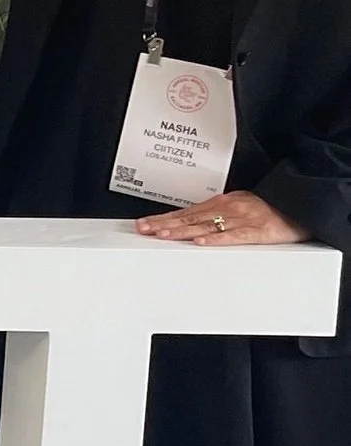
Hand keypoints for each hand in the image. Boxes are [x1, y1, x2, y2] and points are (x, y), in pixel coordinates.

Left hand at [135, 191, 306, 245]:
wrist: (301, 204)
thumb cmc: (269, 209)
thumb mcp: (239, 208)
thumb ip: (216, 216)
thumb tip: (191, 225)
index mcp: (221, 203)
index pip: (186, 212)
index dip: (163, 219)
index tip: (143, 224)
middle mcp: (228, 208)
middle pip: (190, 218)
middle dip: (164, 224)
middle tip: (143, 230)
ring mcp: (243, 219)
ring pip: (207, 226)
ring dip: (183, 231)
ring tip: (163, 235)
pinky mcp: (259, 230)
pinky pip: (235, 236)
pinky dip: (216, 239)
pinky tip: (201, 242)